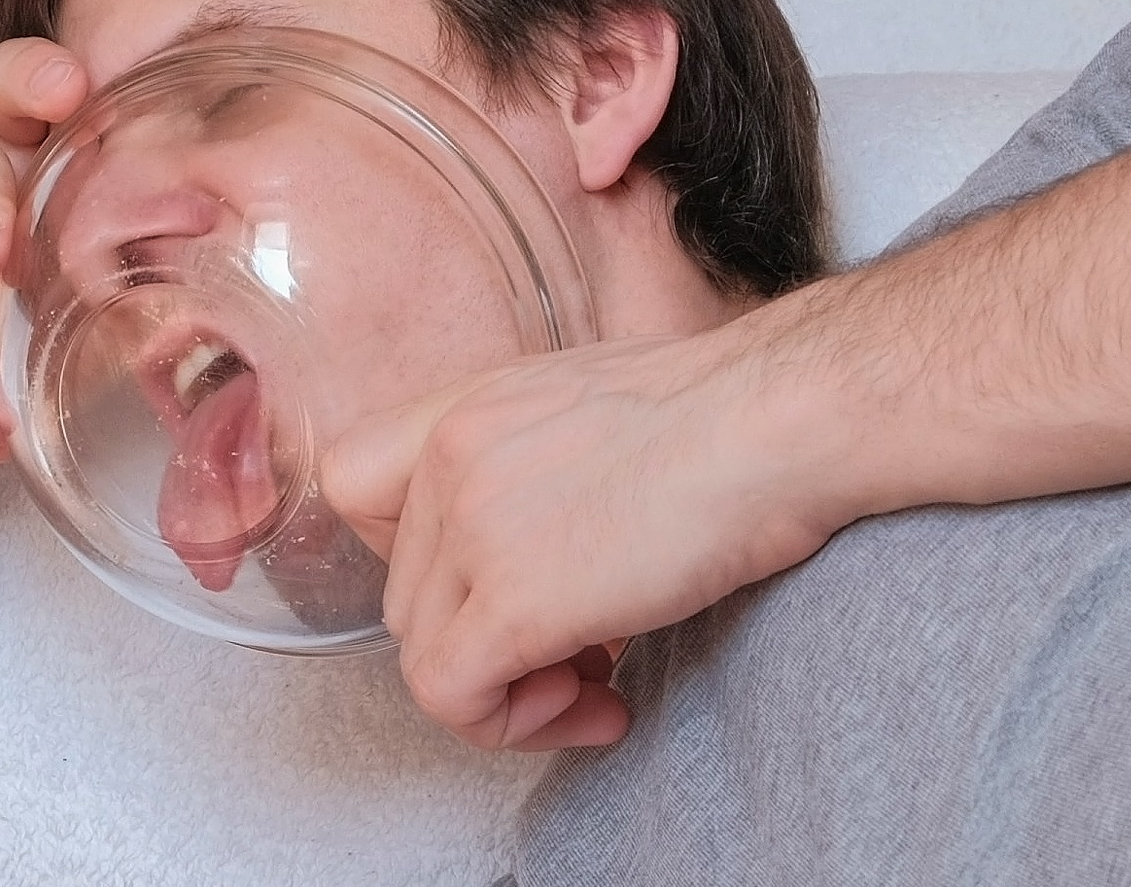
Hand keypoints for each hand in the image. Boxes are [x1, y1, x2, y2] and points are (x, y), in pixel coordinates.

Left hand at [320, 324, 852, 751]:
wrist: (778, 420)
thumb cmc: (728, 410)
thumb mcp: (589, 407)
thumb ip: (533, 463)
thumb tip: (547, 543)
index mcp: (465, 408)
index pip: (353, 483)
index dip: (409, 550)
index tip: (487, 574)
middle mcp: (447, 459)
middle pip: (404, 592)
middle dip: (482, 639)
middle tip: (576, 651)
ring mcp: (472, 528)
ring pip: (422, 653)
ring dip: (506, 690)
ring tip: (595, 681)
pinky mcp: (515, 600)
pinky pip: (452, 695)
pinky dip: (512, 724)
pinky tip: (598, 704)